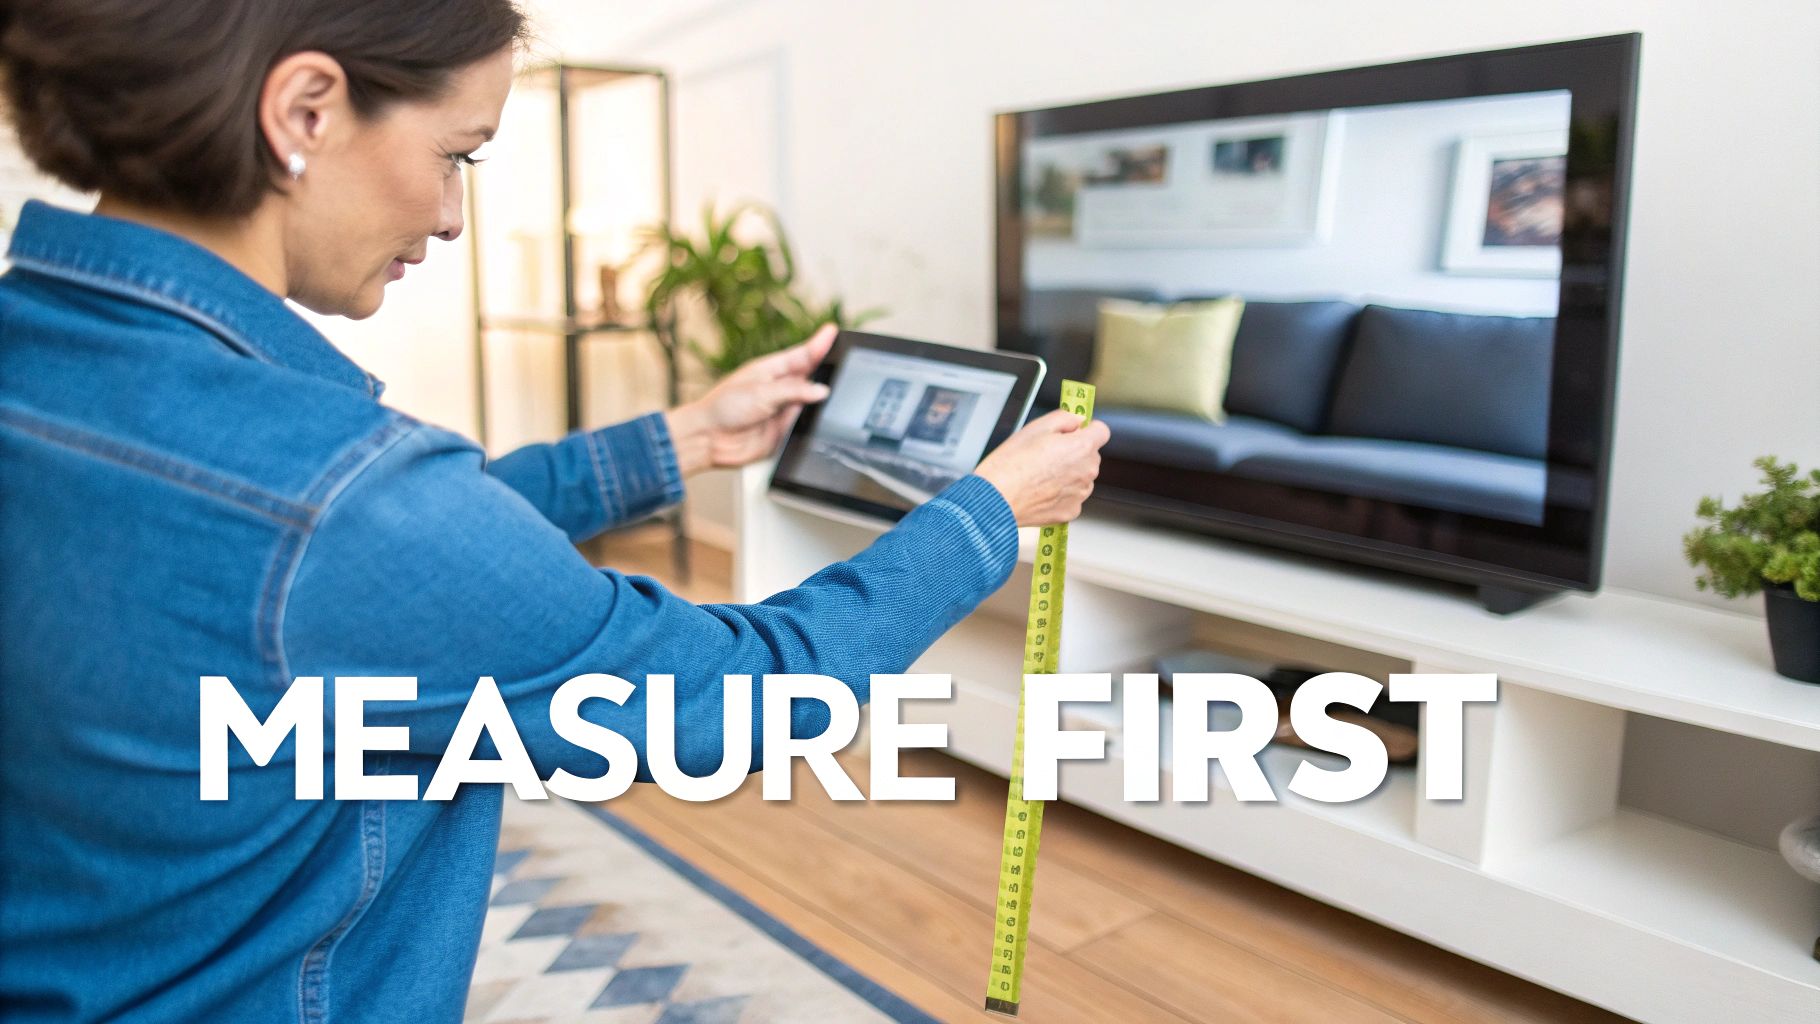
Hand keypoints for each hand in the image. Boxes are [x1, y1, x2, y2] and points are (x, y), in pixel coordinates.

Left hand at [664, 324, 836, 474]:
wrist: (709, 439)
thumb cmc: (723, 408)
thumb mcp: (760, 392)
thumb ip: (792, 390)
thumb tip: (821, 390)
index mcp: (772, 369)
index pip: (802, 354)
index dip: (819, 344)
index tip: (833, 332)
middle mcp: (781, 389)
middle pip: (813, 379)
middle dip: (828, 376)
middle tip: (842, 370)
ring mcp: (784, 410)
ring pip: (813, 405)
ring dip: (820, 405)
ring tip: (827, 401)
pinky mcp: (785, 432)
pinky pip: (807, 428)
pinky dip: (813, 426)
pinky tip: (816, 424)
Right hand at [974, 408, 1110, 525]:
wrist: (997, 498)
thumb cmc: (1011, 464)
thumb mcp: (1036, 427)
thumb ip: (1064, 418)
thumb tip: (1077, 420)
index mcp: (1081, 447)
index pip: (1102, 431)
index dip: (1086, 429)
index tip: (1074, 432)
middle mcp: (1087, 471)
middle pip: (1090, 455)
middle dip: (1074, 452)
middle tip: (1047, 454)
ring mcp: (1080, 494)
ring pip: (1081, 477)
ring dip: (1068, 474)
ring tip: (1040, 474)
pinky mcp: (1070, 511)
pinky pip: (1071, 497)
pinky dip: (1060, 493)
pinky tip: (1041, 490)